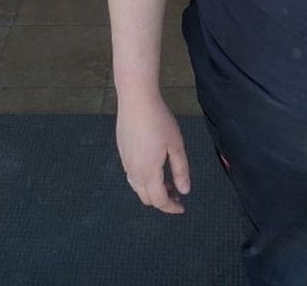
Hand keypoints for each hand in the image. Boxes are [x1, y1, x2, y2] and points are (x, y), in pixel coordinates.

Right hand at [115, 92, 190, 214]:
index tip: (182, 207)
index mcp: (148, 172)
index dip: (171, 207)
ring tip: (167, 181)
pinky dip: (144, 179)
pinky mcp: (122, 152)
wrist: (136, 99)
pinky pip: (132, 174)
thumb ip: (181, 170)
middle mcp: (134, 171)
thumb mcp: (176, 145)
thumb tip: (184, 190)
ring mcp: (125, 161)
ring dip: (152, 189)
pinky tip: (154, 166)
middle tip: (177, 192)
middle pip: (146, 197)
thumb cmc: (159, 120)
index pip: (159, 200)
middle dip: (162, 200)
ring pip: (137, 187)